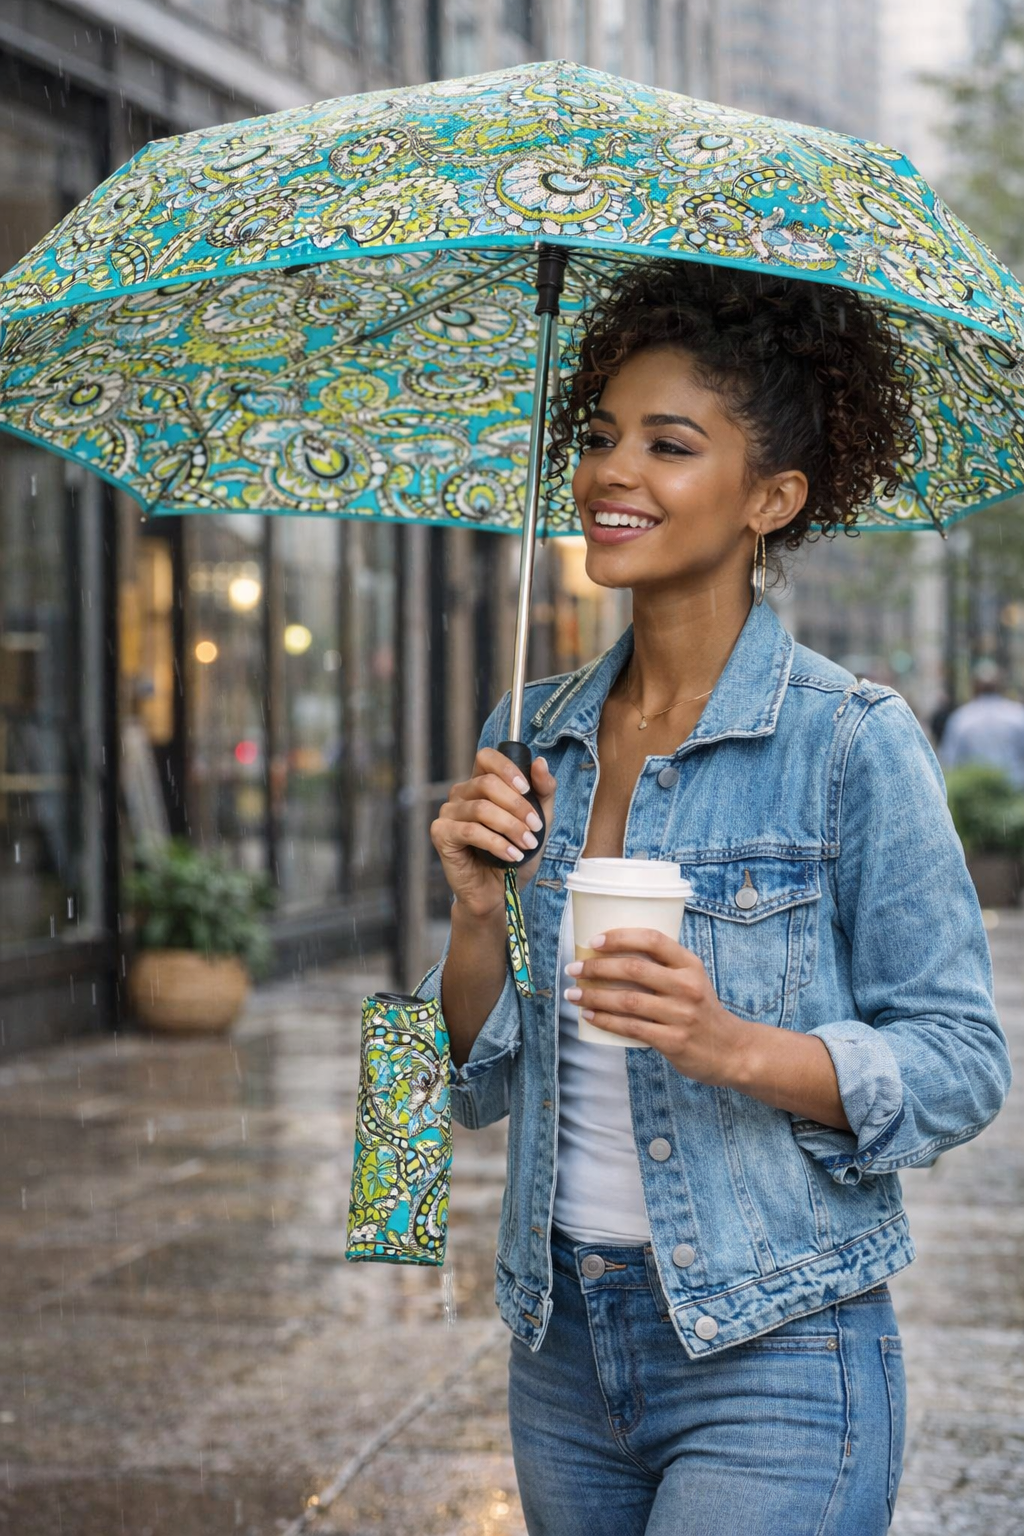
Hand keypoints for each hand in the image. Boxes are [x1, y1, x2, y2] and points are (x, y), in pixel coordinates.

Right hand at [431, 749, 557, 919]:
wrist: (498, 892)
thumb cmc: (515, 854)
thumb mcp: (539, 821)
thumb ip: (543, 791)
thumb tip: (540, 762)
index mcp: (480, 784)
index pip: (487, 757)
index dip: (507, 769)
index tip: (527, 789)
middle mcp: (461, 794)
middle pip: (487, 783)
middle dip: (518, 806)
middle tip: (536, 827)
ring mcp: (448, 813)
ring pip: (482, 808)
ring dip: (511, 827)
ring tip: (528, 845)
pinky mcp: (441, 834)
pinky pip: (470, 831)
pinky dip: (496, 843)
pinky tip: (511, 856)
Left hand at [563, 927, 753, 1086]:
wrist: (730, 1050)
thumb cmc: (700, 1009)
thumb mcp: (691, 979)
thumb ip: (662, 966)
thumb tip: (610, 954)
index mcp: (690, 964)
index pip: (653, 940)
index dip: (620, 937)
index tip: (593, 941)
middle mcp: (687, 986)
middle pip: (634, 970)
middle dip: (596, 967)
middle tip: (573, 969)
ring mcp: (681, 1015)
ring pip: (627, 1001)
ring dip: (594, 996)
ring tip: (572, 994)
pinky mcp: (673, 1041)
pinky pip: (631, 1028)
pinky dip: (606, 1021)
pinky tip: (589, 1016)